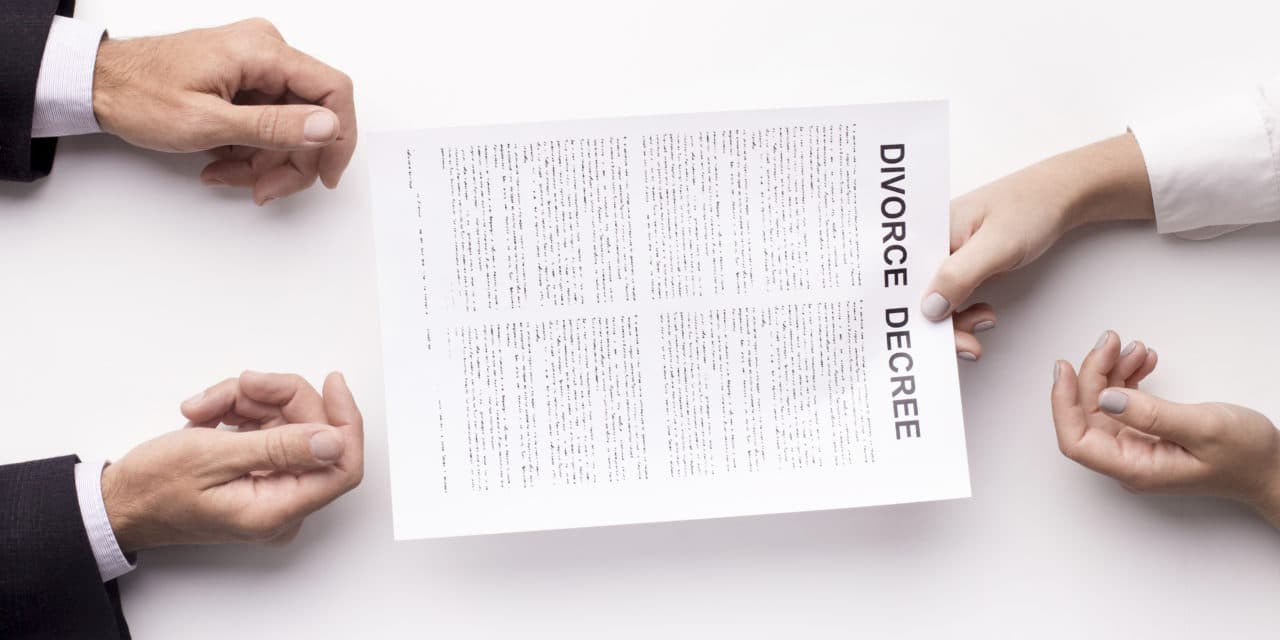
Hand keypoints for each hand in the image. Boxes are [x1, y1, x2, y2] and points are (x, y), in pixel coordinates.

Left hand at [92, 18, 357, 204]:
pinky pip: (268, 122)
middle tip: (267, 188)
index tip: (327, 174)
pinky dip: (251, 150)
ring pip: (290, 126)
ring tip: (231, 176)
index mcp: (262, 51)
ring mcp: (255, 66)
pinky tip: (223, 162)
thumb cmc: (139, 94)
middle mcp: (265, 52)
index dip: (338, 138)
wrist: (98, 84)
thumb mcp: (209, 122)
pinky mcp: (245, 81)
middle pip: (311, 116)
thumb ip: (274, 126)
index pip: (333, 91)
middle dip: (292, 160)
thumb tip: (328, 127)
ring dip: (266, 161)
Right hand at [100, 371, 363, 551]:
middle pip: (312, 433)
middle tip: (239, 385)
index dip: (344, 418)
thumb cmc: (154, 488)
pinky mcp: (258, 472)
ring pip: (287, 423)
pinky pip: (267, 428)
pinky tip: (207, 415)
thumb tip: (334, 441)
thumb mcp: (214, 458)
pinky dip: (239, 412)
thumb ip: (279, 448)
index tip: (331, 381)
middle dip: (278, 399)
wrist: (117, 501)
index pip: (343, 464)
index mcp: (278, 510)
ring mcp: (271, 487)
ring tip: (206, 406)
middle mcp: (283, 503)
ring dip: (248, 402)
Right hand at [926, 134, 1154, 358]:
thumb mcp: (995, 244)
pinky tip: (983, 316)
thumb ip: (959, 275)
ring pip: (934, 302)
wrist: (1059, 198)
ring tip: (983, 323)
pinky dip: (964, 314)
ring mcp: (944, 257)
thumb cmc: (1028, 207)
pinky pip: (951, 298)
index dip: (909, 310)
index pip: (903, 278)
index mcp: (926, 230)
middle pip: (915, 295)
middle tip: (966, 344)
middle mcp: (929, 244)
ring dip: (955, 322)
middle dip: (938, 325)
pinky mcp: (960, 267)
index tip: (931, 339)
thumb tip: (929, 309)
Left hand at [1051, 331, 1279, 526]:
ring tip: (1133, 347)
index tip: (1065, 367)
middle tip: (1111, 340)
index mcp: (1135, 467)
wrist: (1272, 465)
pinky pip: (1125, 401)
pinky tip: (1143, 360)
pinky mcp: (1147, 432)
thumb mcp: (1203, 428)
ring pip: (1105, 402)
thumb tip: (1105, 399)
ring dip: (1113, 371)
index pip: (1077, 441)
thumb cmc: (1246, 456)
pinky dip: (1129, 377)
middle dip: (1094, 373)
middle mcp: (1129, 459)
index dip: (1064, 403)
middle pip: (1089, 413)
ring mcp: (1136, 445)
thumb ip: (1152, 414)